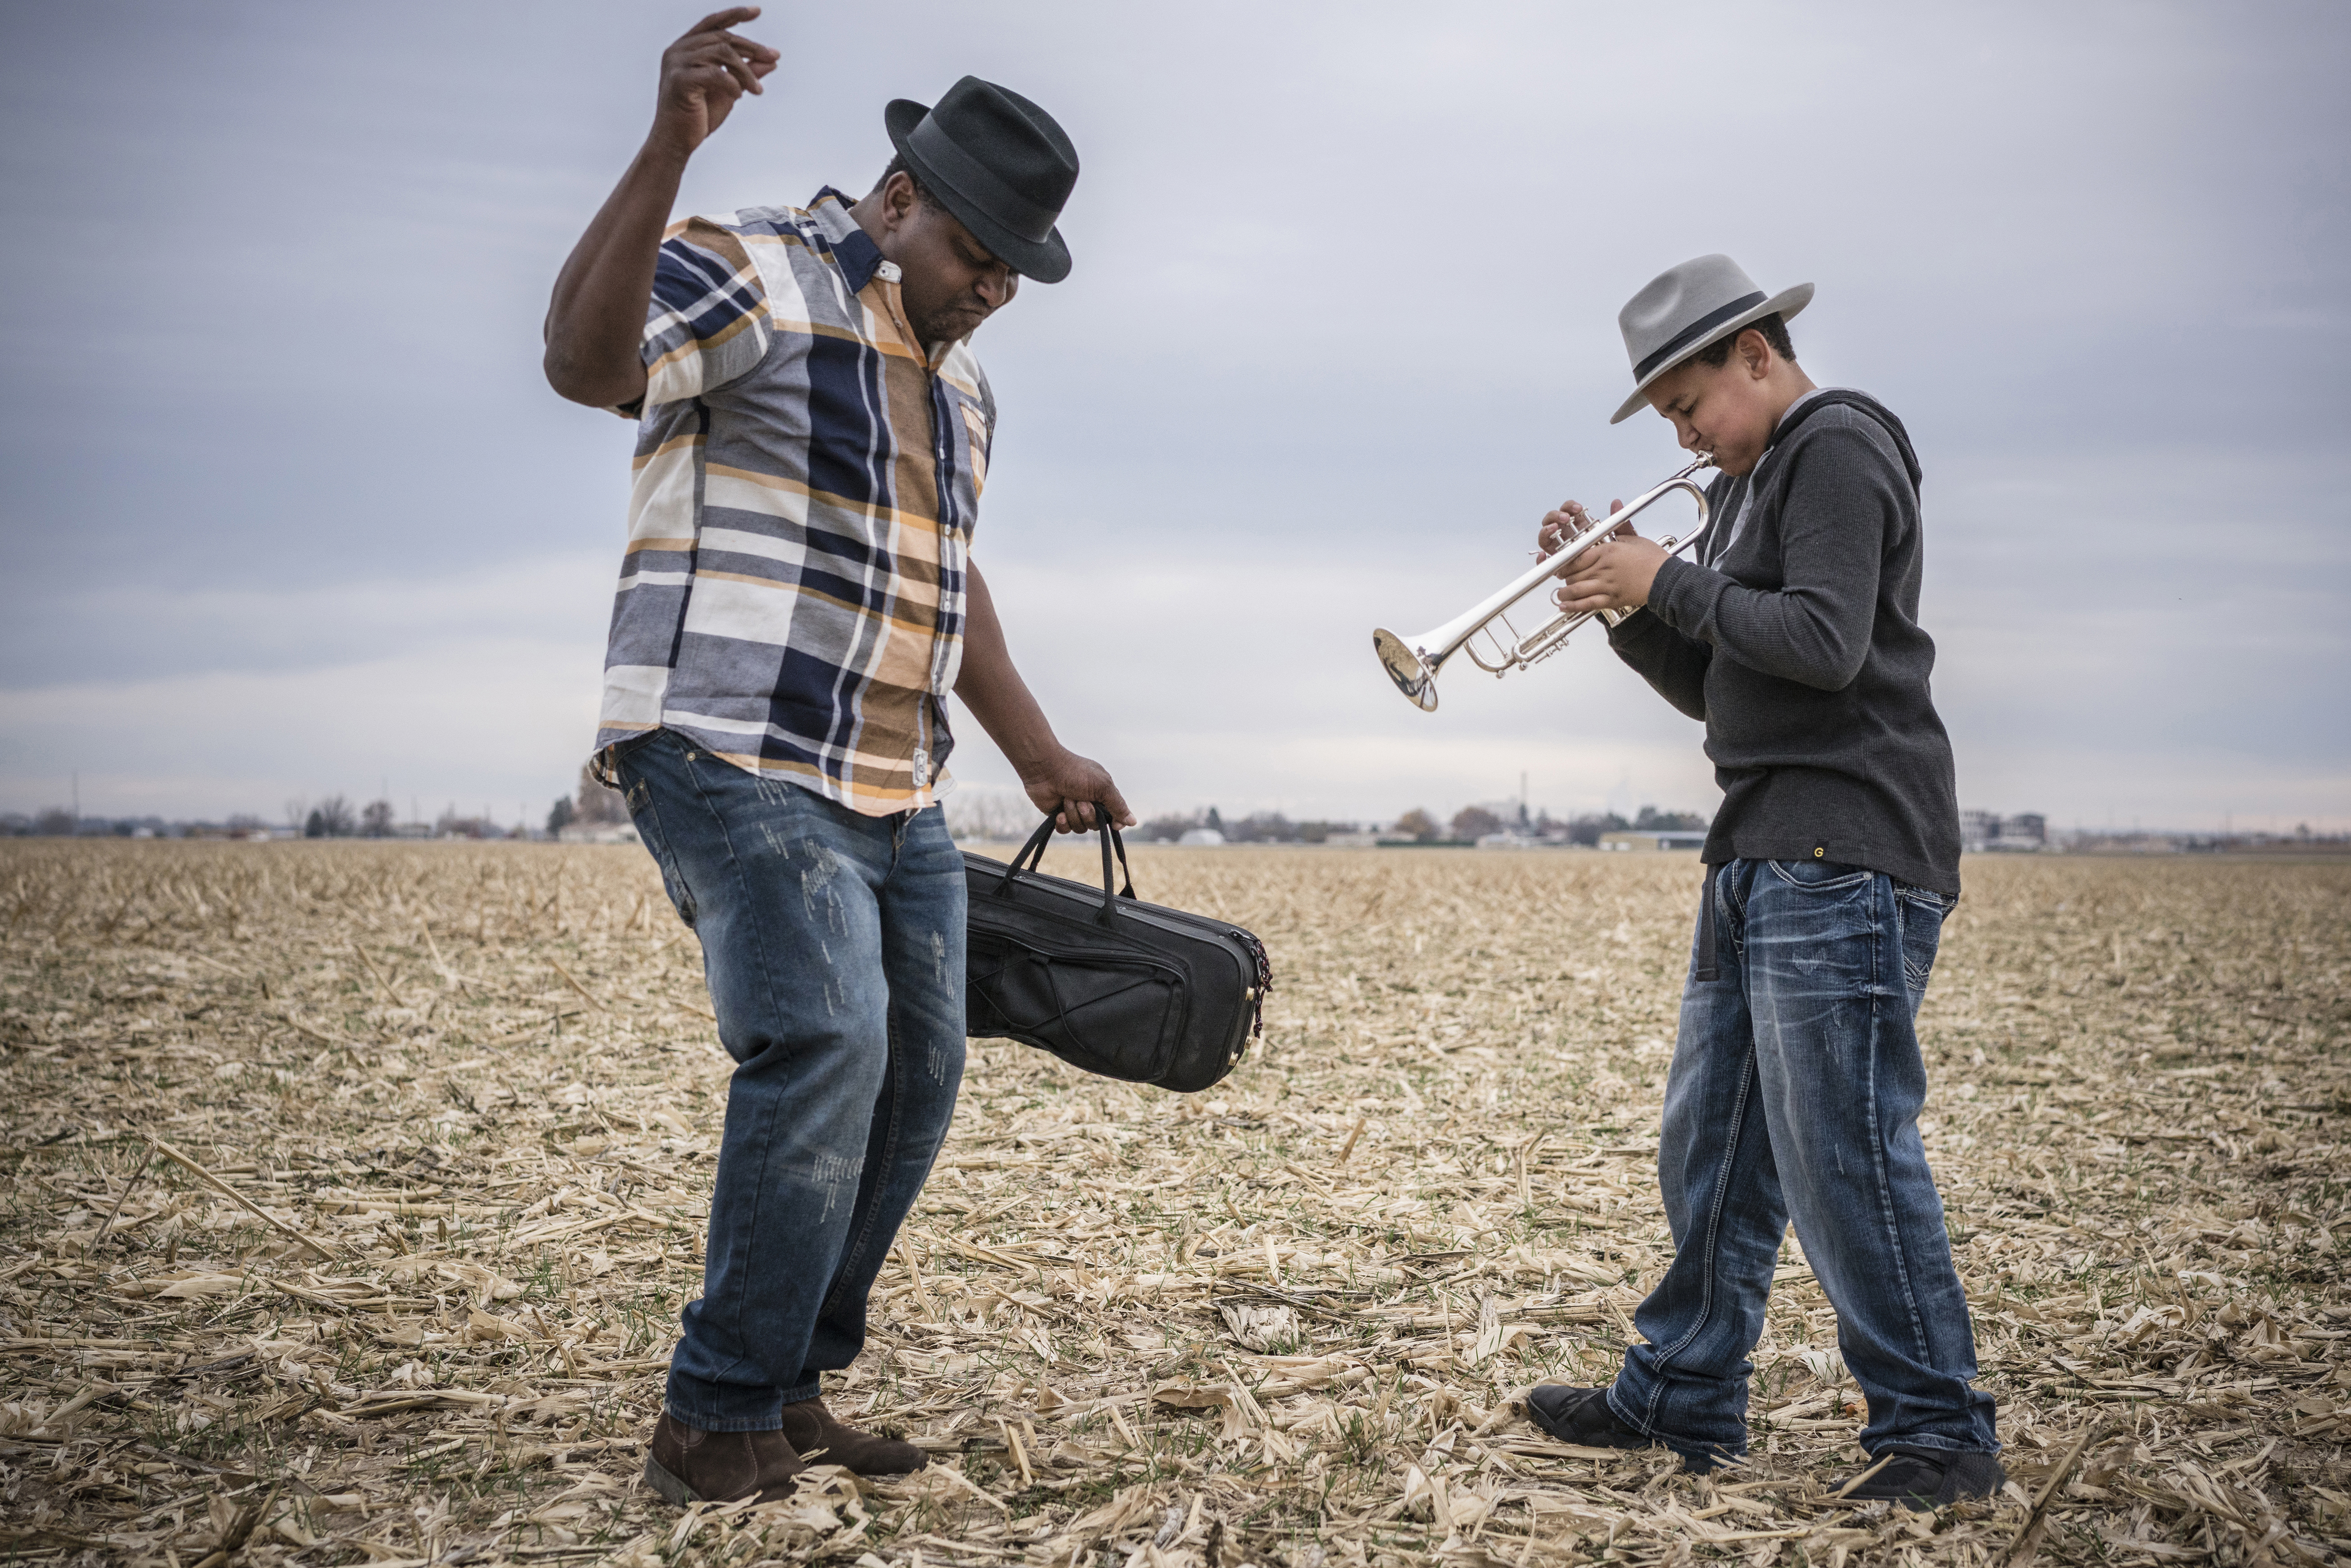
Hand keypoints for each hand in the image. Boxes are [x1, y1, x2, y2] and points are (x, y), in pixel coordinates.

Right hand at [651, 8, 778, 157]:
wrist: (677, 141)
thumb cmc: (698, 116)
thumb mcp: (730, 91)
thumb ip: (747, 73)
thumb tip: (772, 61)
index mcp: (686, 48)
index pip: (712, 23)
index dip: (734, 14)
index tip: (757, 11)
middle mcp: (678, 50)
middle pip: (722, 37)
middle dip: (752, 47)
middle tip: (773, 57)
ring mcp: (676, 63)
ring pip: (722, 52)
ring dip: (745, 70)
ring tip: (757, 90)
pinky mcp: (679, 80)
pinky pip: (715, 73)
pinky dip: (732, 84)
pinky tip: (739, 95)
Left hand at [1019, 749, 1136, 834]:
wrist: (1045, 770)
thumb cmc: (1075, 773)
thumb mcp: (1103, 786)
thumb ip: (1118, 805)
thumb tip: (1133, 822)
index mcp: (1102, 793)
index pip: (1114, 815)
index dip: (1115, 822)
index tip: (1115, 824)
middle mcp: (1089, 803)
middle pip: (1096, 824)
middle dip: (1089, 815)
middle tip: (1081, 801)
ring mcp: (1073, 810)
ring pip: (1080, 828)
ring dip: (1074, 815)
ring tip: (1067, 799)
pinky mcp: (1058, 816)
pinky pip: (1066, 830)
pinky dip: (1063, 823)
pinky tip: (1059, 813)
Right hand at [1536, 497, 1625, 559]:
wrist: (1613, 578)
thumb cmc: (1613, 560)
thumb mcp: (1619, 540)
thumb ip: (1617, 521)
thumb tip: (1616, 502)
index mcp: (1580, 528)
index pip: (1568, 512)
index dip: (1569, 508)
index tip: (1577, 509)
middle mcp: (1567, 537)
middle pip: (1553, 520)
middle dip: (1556, 516)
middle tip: (1565, 518)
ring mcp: (1559, 550)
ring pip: (1546, 536)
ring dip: (1547, 529)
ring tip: (1554, 529)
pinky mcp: (1556, 564)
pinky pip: (1544, 561)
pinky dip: (1540, 558)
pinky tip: (1543, 555)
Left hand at [1551, 513, 1670, 615]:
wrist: (1665, 579)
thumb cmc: (1652, 559)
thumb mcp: (1634, 538)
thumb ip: (1619, 523)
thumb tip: (1615, 504)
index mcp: (1606, 551)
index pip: (1575, 557)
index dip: (1564, 563)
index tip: (1561, 565)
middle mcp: (1603, 568)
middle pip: (1573, 574)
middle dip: (1565, 578)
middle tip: (1562, 579)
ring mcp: (1606, 584)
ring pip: (1576, 589)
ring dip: (1565, 593)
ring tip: (1561, 594)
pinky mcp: (1611, 599)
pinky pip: (1587, 604)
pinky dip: (1573, 606)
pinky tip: (1564, 606)